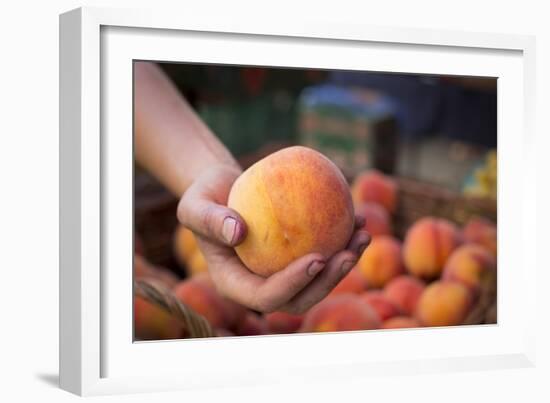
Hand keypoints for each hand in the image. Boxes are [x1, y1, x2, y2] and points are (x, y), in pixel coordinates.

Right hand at [177, 164, 370, 313]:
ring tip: (363, 233)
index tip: (317, 257)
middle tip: (348, 253)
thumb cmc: (205, 195)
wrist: (222, 189)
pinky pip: (323, 252)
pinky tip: (359, 216)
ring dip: (345, 263)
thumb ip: (209, 219)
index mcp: (235, 283)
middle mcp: (260, 284)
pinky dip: (343, 239)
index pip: (266, 298)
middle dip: (328, 282)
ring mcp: (280, 272)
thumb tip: (238, 232)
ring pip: (318, 280)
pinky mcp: (295, 255)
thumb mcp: (195, 203)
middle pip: (299, 299)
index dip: (293, 285)